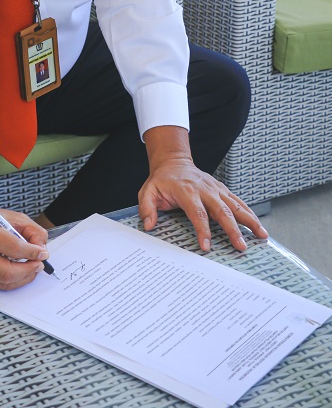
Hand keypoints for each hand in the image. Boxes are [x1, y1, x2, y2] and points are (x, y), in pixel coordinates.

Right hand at [0, 189, 48, 288]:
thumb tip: (41, 250)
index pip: (13, 248)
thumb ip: (30, 230)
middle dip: (28, 271)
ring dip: (23, 278)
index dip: (32, 253)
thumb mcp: (11, 216)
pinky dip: (12, 280)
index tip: (43, 254)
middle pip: (6, 272)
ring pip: (2, 283)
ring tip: (32, 268)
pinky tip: (20, 271)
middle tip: (39, 265)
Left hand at [139, 126, 267, 251]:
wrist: (173, 162)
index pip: (198, 213)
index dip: (203, 230)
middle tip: (241, 246)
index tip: (207, 246)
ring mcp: (216, 189)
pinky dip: (249, 212)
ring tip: (262, 235)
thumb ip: (147, 208)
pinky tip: (258, 224)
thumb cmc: (162, 180)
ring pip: (236, 205)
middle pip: (222, 211)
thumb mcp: (147, 191)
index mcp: (187, 191)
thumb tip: (149, 225)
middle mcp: (205, 189)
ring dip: (250, 220)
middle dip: (233, 230)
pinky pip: (238, 201)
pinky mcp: (221, 189)